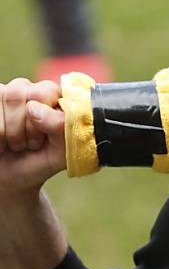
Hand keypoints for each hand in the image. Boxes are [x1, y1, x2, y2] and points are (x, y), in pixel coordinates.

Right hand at [0, 78, 66, 197]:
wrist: (11, 179)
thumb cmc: (39, 162)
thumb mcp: (61, 152)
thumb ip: (61, 128)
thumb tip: (34, 109)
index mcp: (51, 96)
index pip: (47, 90)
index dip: (45, 117)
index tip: (46, 137)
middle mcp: (26, 89)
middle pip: (21, 93)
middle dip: (27, 126)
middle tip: (30, 143)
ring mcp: (2, 94)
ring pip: (3, 98)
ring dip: (10, 132)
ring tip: (15, 144)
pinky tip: (1, 143)